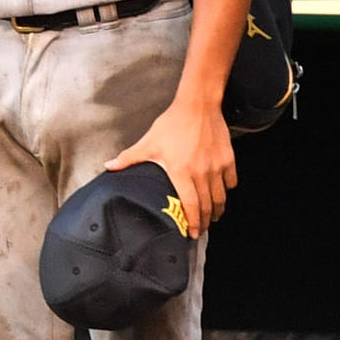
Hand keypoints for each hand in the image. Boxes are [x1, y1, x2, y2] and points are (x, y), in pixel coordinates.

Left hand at [106, 101, 234, 237]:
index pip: (190, 206)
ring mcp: (217, 167)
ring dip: (217, 209)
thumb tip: (108, 167)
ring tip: (213, 216)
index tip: (192, 234)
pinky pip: (231, 181)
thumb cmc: (172, 124)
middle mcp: (202, 174)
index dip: (192, 223)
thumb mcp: (149, 142)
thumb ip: (129, 158)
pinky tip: (221, 191)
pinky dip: (227, 189)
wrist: (197, 105)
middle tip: (201, 229)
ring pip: (221, 197)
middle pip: (207, 206)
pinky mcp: (228, 159)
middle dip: (205, 221)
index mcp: (181, 173)